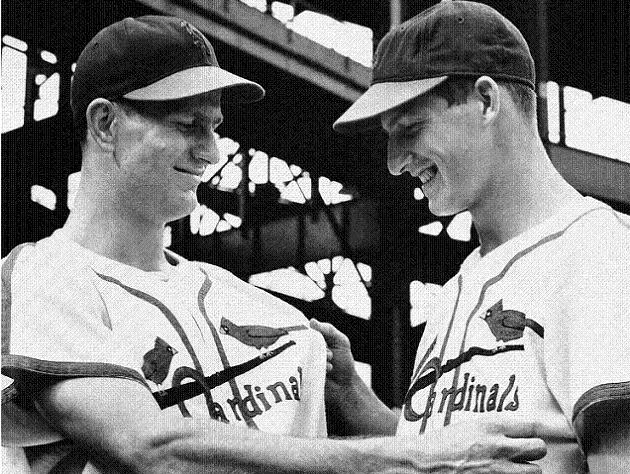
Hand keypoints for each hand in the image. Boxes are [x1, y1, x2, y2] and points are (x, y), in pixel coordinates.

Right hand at [310, 319, 397, 434]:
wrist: (344, 387)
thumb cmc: (343, 363)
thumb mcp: (341, 342)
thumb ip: (328, 330)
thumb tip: (312, 321)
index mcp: (312, 340)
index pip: (304, 330)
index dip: (309, 332)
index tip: (319, 338)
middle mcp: (305, 350)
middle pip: (301, 342)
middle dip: (319, 347)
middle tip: (330, 355)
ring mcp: (302, 363)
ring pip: (303, 355)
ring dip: (319, 359)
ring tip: (330, 366)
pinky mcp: (300, 375)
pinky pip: (302, 368)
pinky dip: (315, 368)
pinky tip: (326, 372)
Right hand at [405, 418, 546, 472]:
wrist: (426, 463)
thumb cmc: (443, 443)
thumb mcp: (470, 425)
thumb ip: (494, 428)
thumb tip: (514, 430)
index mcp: (492, 426)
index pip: (531, 426)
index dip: (530, 431)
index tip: (528, 434)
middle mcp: (500, 446)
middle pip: (539, 448)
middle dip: (533, 450)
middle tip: (523, 452)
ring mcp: (499, 469)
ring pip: (535, 470)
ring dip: (526, 469)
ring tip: (514, 466)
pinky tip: (502, 473)